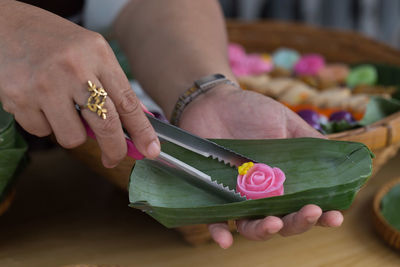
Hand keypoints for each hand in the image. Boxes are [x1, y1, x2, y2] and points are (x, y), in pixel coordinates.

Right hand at [0, 1, 159, 166]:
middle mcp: (74, 69)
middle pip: (107, 125)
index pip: (128, 102)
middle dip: (115, 149)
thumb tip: (134, 120)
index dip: (142, 131)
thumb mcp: (91, 52)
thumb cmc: (54, 42)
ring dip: (71, 132)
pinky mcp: (20, 98)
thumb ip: (112, 85)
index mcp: (98, 55)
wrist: (7, 25)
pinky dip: (45, 123)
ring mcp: (46, 85)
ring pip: (73, 137)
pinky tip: (39, 101)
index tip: (151, 149)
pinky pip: (43, 132)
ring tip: (61, 109)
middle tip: (113, 158)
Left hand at [178, 85, 343, 247]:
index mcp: (284, 180)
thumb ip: (309, 143)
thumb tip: (340, 162)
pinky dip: (220, 233)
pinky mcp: (213, 196)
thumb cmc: (251, 111)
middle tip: (310, 212)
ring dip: (264, 231)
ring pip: (252, 226)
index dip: (323, 215)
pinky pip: (215, 220)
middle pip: (284, 221)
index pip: (306, 204)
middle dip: (299, 223)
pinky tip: (226, 240)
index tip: (335, 216)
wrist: (214, 101)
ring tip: (273, 223)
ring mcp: (238, 197)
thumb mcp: (285, 122)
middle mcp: (263, 194)